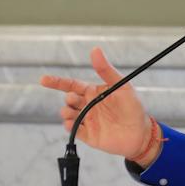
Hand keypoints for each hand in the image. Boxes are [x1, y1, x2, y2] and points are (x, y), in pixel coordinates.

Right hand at [40, 48, 156, 163]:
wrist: (140, 133)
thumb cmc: (133, 107)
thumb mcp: (122, 85)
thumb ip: (107, 70)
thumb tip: (95, 50)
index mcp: (93, 92)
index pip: (72, 85)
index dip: (57, 82)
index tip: (44, 79)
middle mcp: (88, 105)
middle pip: (69, 99)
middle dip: (68, 99)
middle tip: (74, 99)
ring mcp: (87, 120)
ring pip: (68, 114)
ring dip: (66, 112)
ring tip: (70, 112)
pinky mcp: (88, 135)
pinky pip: (74, 130)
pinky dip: (70, 126)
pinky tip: (72, 123)